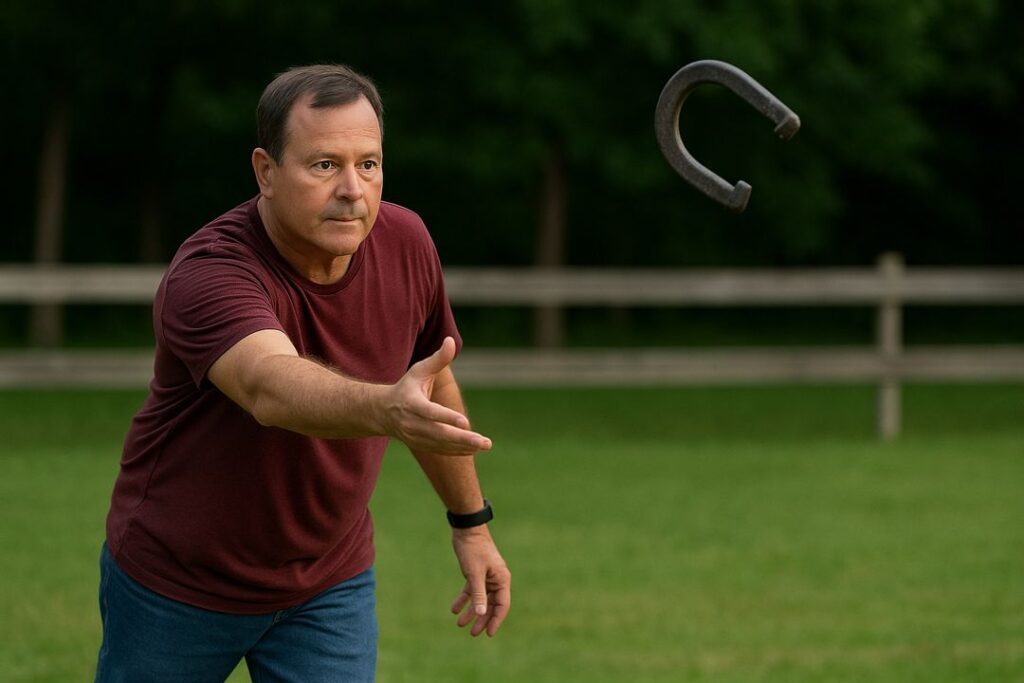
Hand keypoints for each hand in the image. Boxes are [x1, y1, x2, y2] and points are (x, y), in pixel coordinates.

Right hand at [383, 337, 491, 454]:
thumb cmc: (407, 387)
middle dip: (462, 438)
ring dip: (464, 446)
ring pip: (442, 445)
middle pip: (439, 434)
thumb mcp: (419, 370)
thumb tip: (451, 340)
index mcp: (411, 403)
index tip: (465, 422)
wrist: (383, 412)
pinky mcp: (421, 445)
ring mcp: (415, 437)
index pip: (430, 413)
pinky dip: (458, 451)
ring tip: (486, 445)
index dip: (447, 418)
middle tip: (484, 441)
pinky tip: (475, 448)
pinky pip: (441, 451)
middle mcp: (412, 423)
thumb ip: (438, 358)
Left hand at [450, 526, 510, 636]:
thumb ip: (478, 594)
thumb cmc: (473, 550)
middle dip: (482, 619)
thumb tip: (481, 613)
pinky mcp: (476, 573)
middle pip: (491, 605)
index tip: (488, 634)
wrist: (466, 529)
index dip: (496, 620)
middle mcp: (497, 579)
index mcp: (502, 579)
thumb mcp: (474, 574)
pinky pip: (471, 590)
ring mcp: (487, 577)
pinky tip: (454, 609)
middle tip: (473, 633)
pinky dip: (464, 599)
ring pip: (481, 599)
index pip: (502, 605)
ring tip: (460, 624)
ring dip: (471, 611)